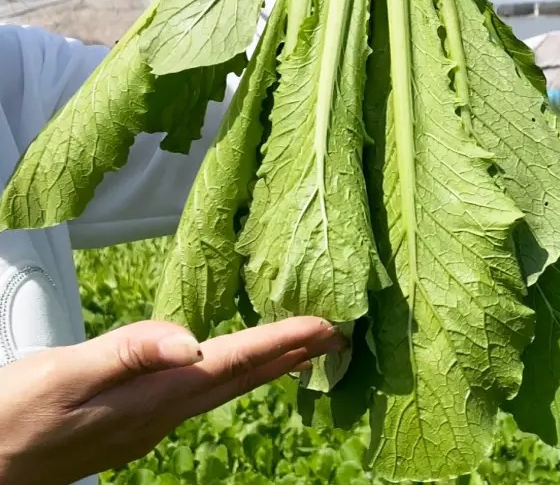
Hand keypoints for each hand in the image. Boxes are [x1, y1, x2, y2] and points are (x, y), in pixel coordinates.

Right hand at [0, 317, 343, 484]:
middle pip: (240, 380)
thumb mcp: (63, 375)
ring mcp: (150, 425)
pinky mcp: (135, 425)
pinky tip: (232, 369)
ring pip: (224, 390)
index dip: (281, 343)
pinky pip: (201, 396)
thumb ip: (127, 353)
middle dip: (291, 355)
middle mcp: (161, 416)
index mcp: (152, 398)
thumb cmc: (11, 417)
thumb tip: (190, 342)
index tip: (325, 327)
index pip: (233, 363)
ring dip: (267, 366)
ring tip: (302, 347)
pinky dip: (233, 376)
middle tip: (335, 334)